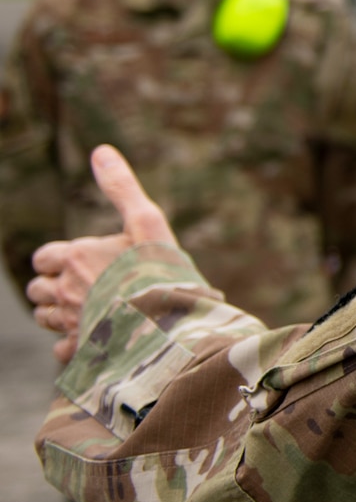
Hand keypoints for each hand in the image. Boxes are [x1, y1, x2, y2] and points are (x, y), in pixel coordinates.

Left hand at [24, 146, 175, 362]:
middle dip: (53, 286)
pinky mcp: (81, 350)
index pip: (44, 257)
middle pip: (38, 289)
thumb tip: (101, 151)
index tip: (80, 259)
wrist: (170, 324)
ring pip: (44, 317)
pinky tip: (92, 336)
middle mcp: (66, 290)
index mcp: (76, 257)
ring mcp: (71, 322)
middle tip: (83, 284)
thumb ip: (121, 188)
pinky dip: (69, 342)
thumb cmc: (160, 270)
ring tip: (88, 308)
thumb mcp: (148, 221)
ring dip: (58, 312)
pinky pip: (60, 348)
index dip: (59, 258)